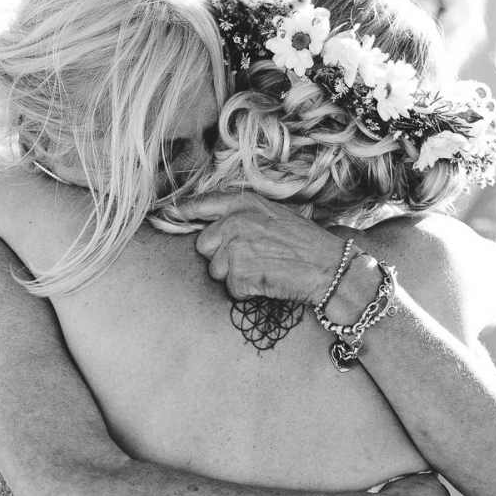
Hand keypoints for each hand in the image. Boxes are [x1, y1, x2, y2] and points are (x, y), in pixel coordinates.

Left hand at [179, 192, 345, 302]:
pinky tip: (266, 282)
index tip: (168, 214)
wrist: (327, 266)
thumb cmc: (305, 242)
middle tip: (251, 257)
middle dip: (221, 256)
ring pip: (215, 270)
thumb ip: (242, 214)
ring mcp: (236, 248)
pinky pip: (230, 288)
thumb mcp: (274, 213)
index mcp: (244, 204)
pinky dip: (246, 291)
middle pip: (204, 245)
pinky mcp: (240, 274)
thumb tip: (214, 223)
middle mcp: (235, 222)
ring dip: (234, 275)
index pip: (202, 204)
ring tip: (263, 269)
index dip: (183, 211)